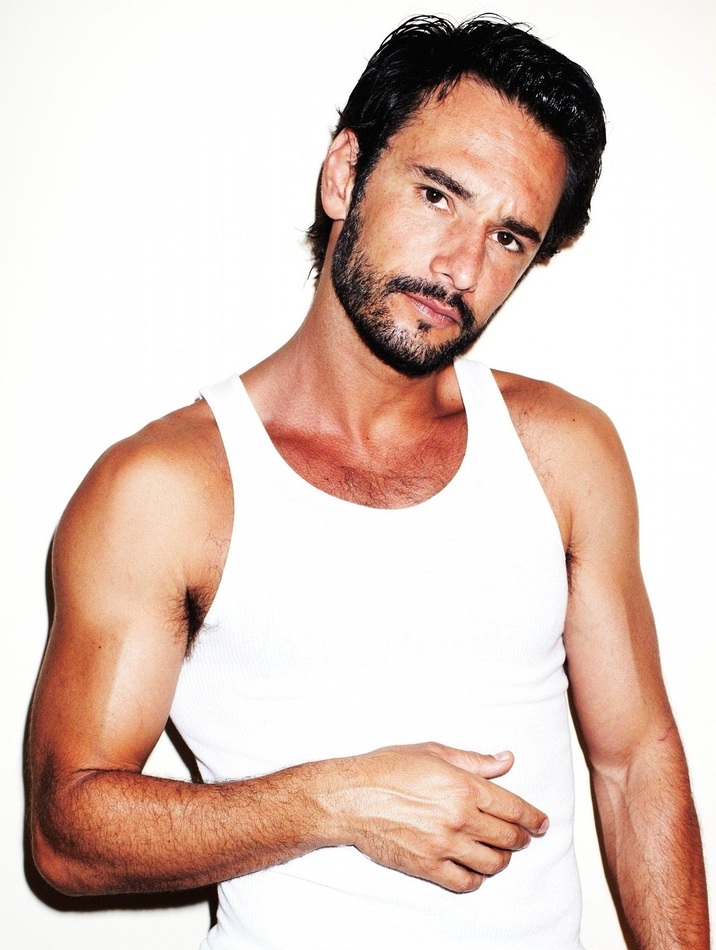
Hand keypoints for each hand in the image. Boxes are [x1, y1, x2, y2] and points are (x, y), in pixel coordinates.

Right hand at [335, 742, 547, 892]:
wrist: (351, 796)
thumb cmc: (388, 768)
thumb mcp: (434, 752)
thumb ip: (475, 760)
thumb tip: (506, 760)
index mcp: (464, 787)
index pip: (514, 808)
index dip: (534, 818)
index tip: (542, 824)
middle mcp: (459, 818)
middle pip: (508, 838)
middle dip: (521, 839)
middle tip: (522, 837)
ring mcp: (444, 845)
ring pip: (492, 864)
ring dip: (501, 859)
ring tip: (498, 853)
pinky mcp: (427, 867)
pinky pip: (465, 882)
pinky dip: (476, 878)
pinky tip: (474, 869)